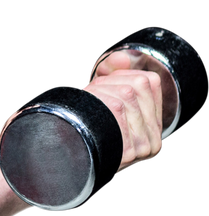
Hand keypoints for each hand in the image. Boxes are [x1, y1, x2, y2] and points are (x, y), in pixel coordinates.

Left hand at [83, 58, 162, 172]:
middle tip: (90, 100)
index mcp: (152, 125)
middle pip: (135, 86)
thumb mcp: (99, 96)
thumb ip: (112, 72)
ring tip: (87, 108)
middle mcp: (154, 138)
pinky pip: (116, 109)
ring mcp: (144, 146)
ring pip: (125, 95)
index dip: (121, 76)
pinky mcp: (129, 151)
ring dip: (99, 94)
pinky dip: (97, 103)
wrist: (61, 157)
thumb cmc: (81, 124)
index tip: (103, 86)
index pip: (148, 81)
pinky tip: (87, 114)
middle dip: (107, 85)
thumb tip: (122, 57)